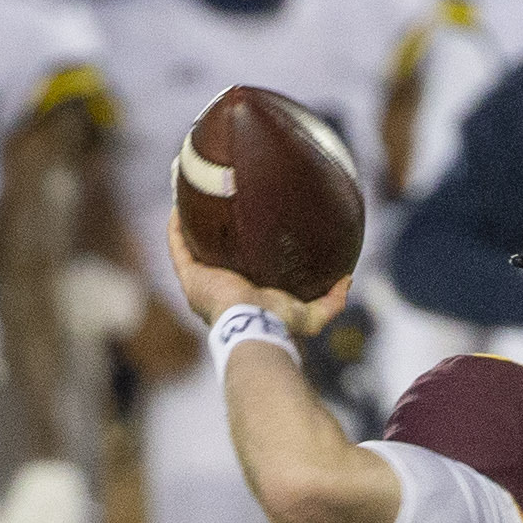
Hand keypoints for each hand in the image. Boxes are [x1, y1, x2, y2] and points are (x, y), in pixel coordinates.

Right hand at [166, 211, 353, 337]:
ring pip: (190, 248)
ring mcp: (201, 283)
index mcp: (243, 296)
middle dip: (212, 232)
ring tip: (193, 197)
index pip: (238, 268)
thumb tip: (347, 279)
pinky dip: (175, 228)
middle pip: (212, 255)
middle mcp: (218, 289)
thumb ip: (332, 300)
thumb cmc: (280, 324)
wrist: (256, 326)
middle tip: (219, 204)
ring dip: (189, 225)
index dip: (239, 248)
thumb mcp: (312, 314)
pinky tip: (178, 205)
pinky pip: (177, 247)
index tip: (247, 225)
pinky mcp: (190, 278)